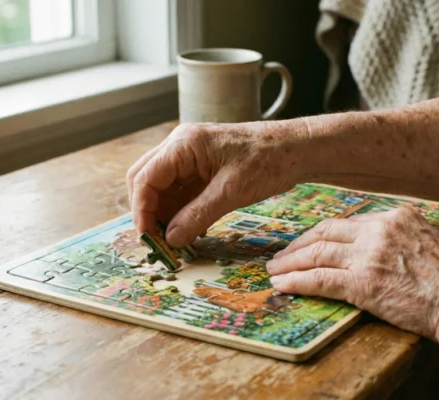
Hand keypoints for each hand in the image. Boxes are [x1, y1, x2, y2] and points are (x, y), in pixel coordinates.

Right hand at [127, 121, 300, 247]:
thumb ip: (198, 215)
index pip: (145, 177)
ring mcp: (191, 157)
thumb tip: (171, 239)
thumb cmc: (268, 160)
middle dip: (150, 212)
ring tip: (178, 240)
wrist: (297, 150)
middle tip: (159, 240)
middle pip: (146, 180)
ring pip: (163, 188)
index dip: (142, 210)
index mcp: (184, 144)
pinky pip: (182, 192)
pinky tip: (194, 229)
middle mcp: (181, 147)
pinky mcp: (203, 168)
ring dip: (167, 214)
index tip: (148, 238)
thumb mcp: (231, 191)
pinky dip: (183, 211)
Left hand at [266, 207, 438, 339]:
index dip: (321, 234)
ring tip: (274, 271)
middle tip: (281, 255)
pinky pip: (320, 279)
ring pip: (317, 253)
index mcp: (395, 216)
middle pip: (325, 232)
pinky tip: (283, 285)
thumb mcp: (428, 241)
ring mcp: (369, 254)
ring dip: (290, 263)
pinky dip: (297, 282)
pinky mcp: (363, 282)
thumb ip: (398, 236)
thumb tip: (371, 244)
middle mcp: (379, 229)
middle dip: (298, 245)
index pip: (346, 222)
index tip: (307, 242)